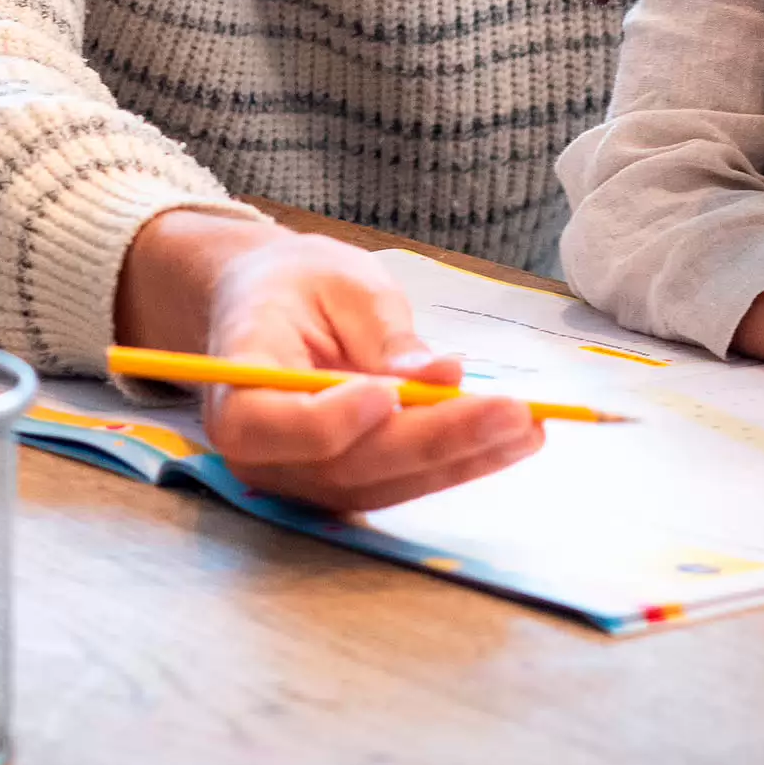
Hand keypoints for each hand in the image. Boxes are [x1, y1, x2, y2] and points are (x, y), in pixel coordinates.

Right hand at [119, 214, 541, 512]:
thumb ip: (382, 333)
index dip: (331, 421)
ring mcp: (302, 477)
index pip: (270, 424)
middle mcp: (260, 449)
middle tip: (511, 412)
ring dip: (462, 458)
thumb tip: (437, 377)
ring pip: (384, 482)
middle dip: (436, 439)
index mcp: (235, 383)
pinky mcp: (343, 484)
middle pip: (348, 463)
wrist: (267, 305)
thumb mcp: (339, 281)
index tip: (388, 394)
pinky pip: (402, 481)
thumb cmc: (296, 283)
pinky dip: (459, 461)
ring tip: (528, 426)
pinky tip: (513, 438)